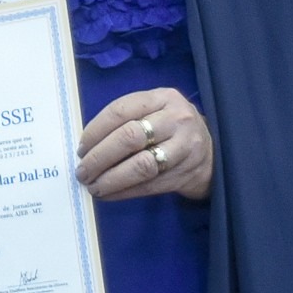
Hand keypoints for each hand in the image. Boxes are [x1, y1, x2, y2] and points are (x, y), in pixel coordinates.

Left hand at [76, 90, 212, 201]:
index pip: (120, 111)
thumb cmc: (170, 128)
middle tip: (82, 171)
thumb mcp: (155, 110)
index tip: (80, 148)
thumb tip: (86, 146)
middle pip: (130, 137)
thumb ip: (127, 119)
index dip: (95, 131)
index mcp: (163, 98)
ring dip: (111, 178)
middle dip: (99, 157)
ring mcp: (184, 147)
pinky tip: (108, 194)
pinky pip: (149, 185)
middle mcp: (176, 119)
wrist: (211, 152)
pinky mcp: (186, 173)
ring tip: (93, 186)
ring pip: (141, 165)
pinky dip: (124, 191)